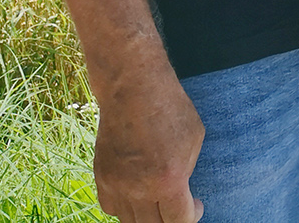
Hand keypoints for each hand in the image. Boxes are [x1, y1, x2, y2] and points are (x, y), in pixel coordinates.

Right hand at [92, 62, 205, 222]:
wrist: (132, 89)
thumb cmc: (170, 108)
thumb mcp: (194, 139)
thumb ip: (187, 170)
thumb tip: (182, 190)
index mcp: (168, 179)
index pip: (179, 221)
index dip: (193, 216)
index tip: (198, 205)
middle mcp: (139, 189)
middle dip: (171, 220)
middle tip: (179, 208)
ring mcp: (116, 185)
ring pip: (130, 221)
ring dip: (147, 217)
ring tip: (160, 202)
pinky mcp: (101, 177)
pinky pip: (111, 208)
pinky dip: (125, 209)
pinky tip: (137, 196)